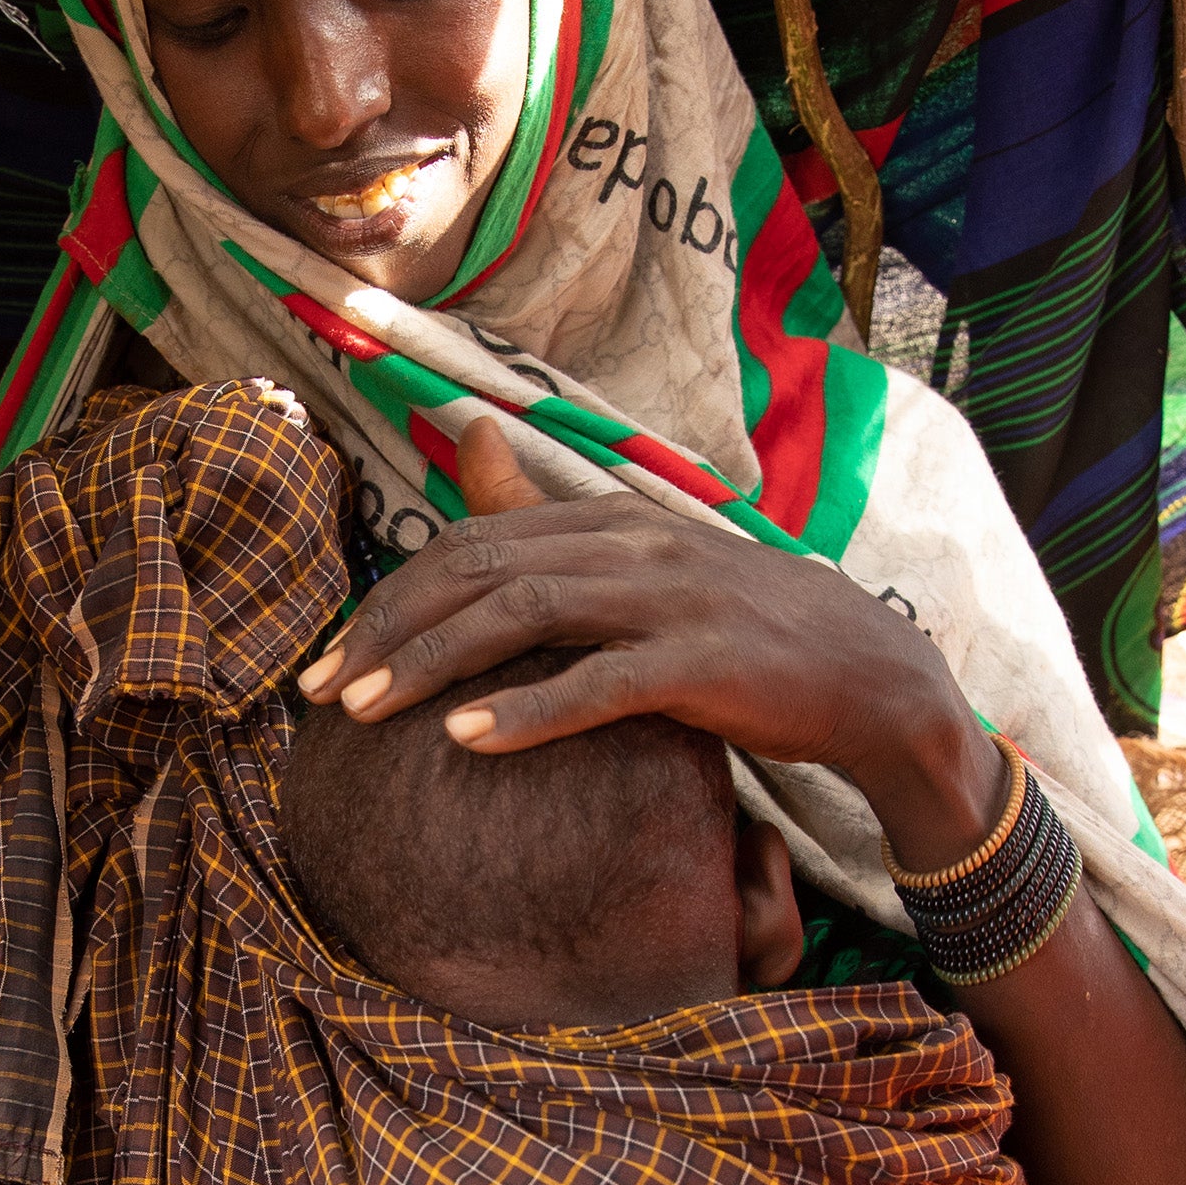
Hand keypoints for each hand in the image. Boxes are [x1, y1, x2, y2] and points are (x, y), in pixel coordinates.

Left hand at [300, 414, 1004, 867]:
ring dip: (430, 666)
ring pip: (522, 616)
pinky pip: (598, 685)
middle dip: (386, 633)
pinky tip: (465, 742)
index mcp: (609, 519)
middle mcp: (631, 543)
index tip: (328, 661)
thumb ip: (553, 533)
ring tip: (363, 713)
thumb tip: (463, 442)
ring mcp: (668, 599)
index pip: (470, 543)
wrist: (867, 675)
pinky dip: (526, 712)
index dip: (389, 600)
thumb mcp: (643, 570)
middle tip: (318, 694)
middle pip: (478, 573)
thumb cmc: (740, 634)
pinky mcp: (703, 665)